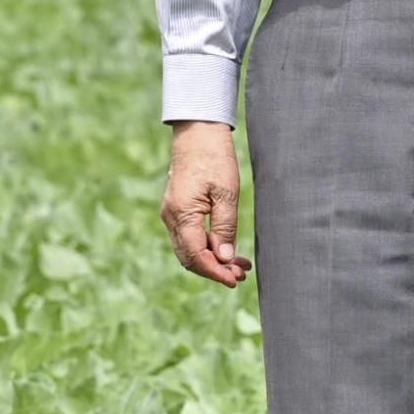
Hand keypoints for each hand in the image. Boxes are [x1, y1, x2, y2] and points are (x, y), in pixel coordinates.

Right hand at [162, 121, 250, 284]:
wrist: (197, 133)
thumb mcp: (227, 193)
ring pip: (189, 251)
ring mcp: (171, 215)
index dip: (216, 272)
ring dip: (212, 261)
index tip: (235, 280)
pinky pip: (189, 238)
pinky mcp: (177, 211)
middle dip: (215, 270)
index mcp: (182, 214)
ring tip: (240, 265)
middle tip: (242, 275)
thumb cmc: (214, 159)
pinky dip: (207, 248)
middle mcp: (171, 218)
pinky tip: (227, 250)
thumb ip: (225, 227)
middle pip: (190, 258)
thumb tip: (226, 258)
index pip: (196, 256)